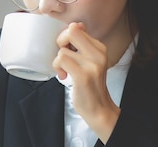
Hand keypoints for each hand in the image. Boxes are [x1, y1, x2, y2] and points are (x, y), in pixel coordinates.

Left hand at [53, 22, 120, 142]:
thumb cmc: (90, 87)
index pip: (77, 28)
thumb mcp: (90, 62)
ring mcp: (91, 65)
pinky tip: (63, 77)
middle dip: (60, 43)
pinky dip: (58, 68)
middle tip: (62, 58)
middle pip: (71, 32)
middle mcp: (98, 54)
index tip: (67, 51)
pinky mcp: (82, 76)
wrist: (98, 109)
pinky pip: (61, 61)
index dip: (66, 38)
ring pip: (62, 51)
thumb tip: (73, 27)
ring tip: (65, 73)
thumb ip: (81, 47)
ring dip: (58, 63)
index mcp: (100, 49)